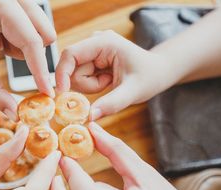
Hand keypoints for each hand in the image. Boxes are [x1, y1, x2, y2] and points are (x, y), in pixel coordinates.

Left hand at [0, 0, 55, 119]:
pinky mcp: (22, 4)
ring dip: (25, 48)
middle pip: (45, 35)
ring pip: (42, 32)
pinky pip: (35, 29)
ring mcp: (21, 0)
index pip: (31, 42)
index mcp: (1, 5)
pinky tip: (1, 38)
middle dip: (31, 55)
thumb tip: (15, 114)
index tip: (47, 94)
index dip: (40, 71)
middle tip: (4, 57)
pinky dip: (21, 41)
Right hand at [55, 30, 174, 119]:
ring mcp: (92, 50)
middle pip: (71, 68)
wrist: (158, 72)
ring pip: (74, 76)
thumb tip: (89, 116)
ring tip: (109, 83)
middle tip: (107, 86)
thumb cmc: (150, 77)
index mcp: (104, 42)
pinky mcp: (91, 59)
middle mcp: (94, 42)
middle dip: (85, 84)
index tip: (62, 94)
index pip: (70, 54)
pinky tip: (107, 81)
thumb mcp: (133, 92)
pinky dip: (91, 85)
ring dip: (89, 86)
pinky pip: (80, 77)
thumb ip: (111, 103)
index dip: (62, 74)